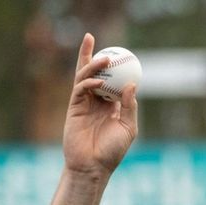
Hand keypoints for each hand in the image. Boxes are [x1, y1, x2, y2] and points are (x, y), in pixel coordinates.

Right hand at [62, 33, 137, 176]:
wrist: (93, 166)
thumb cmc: (112, 151)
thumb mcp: (128, 128)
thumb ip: (130, 106)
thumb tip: (132, 84)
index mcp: (110, 104)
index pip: (110, 79)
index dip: (112, 65)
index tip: (119, 52)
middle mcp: (95, 101)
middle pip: (91, 72)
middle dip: (89, 54)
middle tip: (92, 38)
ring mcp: (83, 103)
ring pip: (84, 77)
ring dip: (92, 66)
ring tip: (103, 59)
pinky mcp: (73, 108)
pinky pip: (80, 90)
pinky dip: (88, 83)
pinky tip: (98, 81)